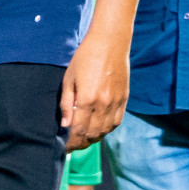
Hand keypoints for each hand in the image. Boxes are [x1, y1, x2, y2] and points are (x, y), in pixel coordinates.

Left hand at [60, 30, 128, 150]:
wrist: (110, 43)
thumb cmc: (85, 58)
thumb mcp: (69, 78)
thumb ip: (67, 103)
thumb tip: (65, 125)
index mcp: (87, 98)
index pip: (78, 130)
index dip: (71, 141)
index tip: (64, 146)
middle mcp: (103, 104)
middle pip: (92, 134)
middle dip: (81, 143)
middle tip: (72, 145)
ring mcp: (116, 103)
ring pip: (105, 131)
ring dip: (93, 138)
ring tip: (83, 139)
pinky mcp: (124, 100)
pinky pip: (116, 123)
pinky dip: (106, 130)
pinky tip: (99, 130)